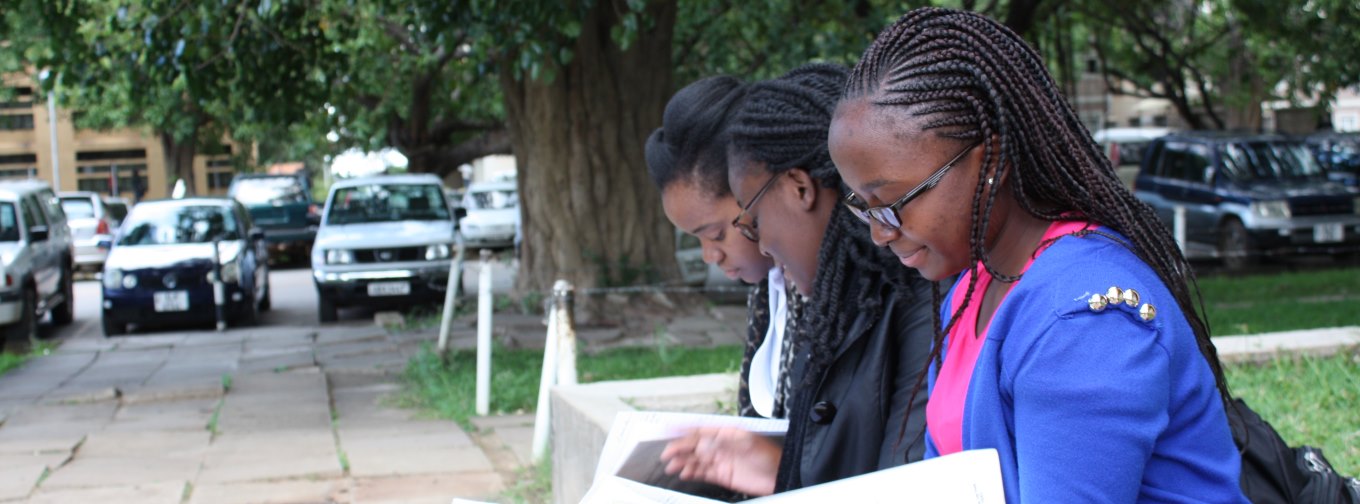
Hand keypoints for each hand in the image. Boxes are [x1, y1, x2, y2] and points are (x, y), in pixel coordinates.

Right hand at [659, 426, 782, 495]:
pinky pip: (702, 472)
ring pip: (695, 460)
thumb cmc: (769, 455)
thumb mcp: (747, 442)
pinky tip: (683, 473)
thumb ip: (723, 440)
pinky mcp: (722, 474)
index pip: (700, 429)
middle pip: (694, 446)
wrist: (780, 475)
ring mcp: (720, 460)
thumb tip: (703, 442)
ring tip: (671, 466)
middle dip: (679, 448)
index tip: (669, 428)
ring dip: (682, 462)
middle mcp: (721, 446)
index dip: (684, 428)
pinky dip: (690, 472)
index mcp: (726, 433)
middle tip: (666, 453)